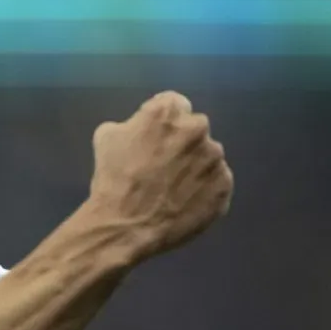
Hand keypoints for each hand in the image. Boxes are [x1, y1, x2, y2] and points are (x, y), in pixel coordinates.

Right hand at [89, 91, 232, 260]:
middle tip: (162, 163)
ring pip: (207, 156)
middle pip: (193, 128)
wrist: (126, 226)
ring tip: (173, 187)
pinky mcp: (224, 187)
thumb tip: (141, 129)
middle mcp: (197, 130)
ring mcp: (215, 160)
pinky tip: (184, 201)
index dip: (161, 120)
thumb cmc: (112, 178)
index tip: (151, 137)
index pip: (173, 103)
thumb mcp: (106, 137)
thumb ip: (132, 124)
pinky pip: (216, 182)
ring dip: (194, 165)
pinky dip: (203, 188)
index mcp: (168, 113)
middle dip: (181, 141)